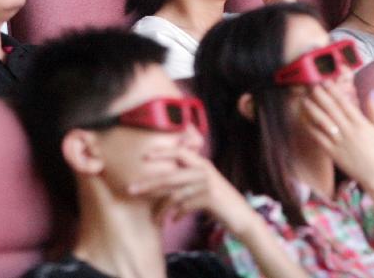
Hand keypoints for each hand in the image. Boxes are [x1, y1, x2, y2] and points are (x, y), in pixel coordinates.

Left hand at [130, 147, 251, 229]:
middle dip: (149, 183)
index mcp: (202, 163)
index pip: (179, 151)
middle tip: (132, 189)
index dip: (162, 152)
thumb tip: (170, 169)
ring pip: (175, 194)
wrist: (241, 216)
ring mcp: (207, 184)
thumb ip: (190, 174)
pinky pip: (184, 207)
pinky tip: (173, 221)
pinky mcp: (210, 198)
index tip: (144, 156)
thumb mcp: (205, 182)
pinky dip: (176, 215)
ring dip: (161, 209)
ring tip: (155, 219)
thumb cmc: (220, 200)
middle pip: (170, 176)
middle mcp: (204, 170)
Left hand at [301, 82, 373, 186]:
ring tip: (305, 100)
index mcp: (360, 123)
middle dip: (321, 96)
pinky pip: (319, 138)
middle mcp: (349, 131)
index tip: (326, 81)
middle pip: (331, 109)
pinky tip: (304, 120)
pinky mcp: (333, 153)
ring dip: (313, 110)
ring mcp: (340, 142)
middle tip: (312, 86)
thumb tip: (372, 92)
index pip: (344, 103)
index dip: (334, 91)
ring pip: (323, 122)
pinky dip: (311, 128)